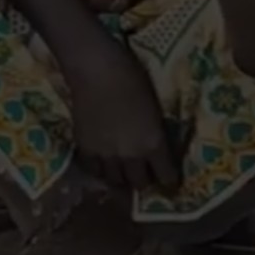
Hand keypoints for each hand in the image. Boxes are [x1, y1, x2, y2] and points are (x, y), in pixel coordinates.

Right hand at [63, 42, 179, 191]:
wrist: (96, 71)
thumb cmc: (133, 79)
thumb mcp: (154, 109)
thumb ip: (154, 133)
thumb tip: (155, 148)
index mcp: (153, 143)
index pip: (166, 176)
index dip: (169, 181)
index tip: (170, 182)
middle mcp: (131, 156)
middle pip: (139, 183)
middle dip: (144, 181)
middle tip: (146, 176)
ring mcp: (105, 155)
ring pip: (115, 180)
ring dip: (121, 178)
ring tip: (123, 172)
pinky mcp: (85, 149)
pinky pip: (93, 170)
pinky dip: (100, 170)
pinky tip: (102, 164)